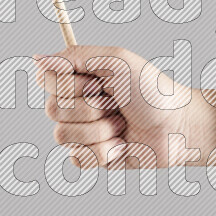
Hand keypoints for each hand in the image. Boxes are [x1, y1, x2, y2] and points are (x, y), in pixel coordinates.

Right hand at [34, 45, 215, 168]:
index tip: (98, 83)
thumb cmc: (153, 91)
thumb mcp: (117, 61)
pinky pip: (78, 159)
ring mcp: (84, 132)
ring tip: (122, 125)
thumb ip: (76, 56)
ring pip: (63, 136)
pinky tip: (122, 145)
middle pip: (53, 110)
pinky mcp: (93, 157)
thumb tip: (37, 59)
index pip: (47, 80)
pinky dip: (104, 153)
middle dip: (91, 108)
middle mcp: (77, 104)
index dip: (70, 84)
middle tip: (117, 104)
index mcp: (80, 79)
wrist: (179, 126)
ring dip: (100, 131)